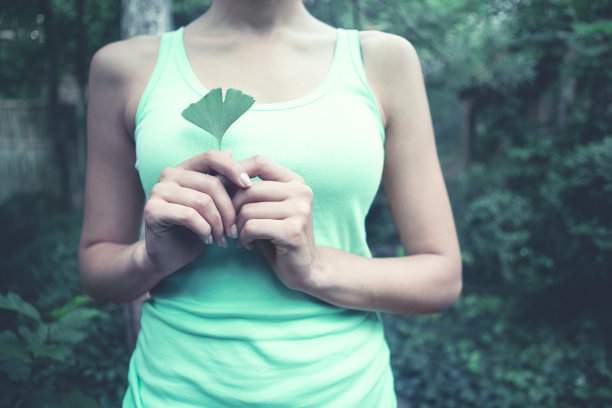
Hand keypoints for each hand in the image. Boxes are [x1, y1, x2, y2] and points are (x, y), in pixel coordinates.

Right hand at [143, 149, 251, 275]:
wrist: (169, 257)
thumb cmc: (195, 230)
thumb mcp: (214, 205)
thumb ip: (220, 181)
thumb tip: (230, 151)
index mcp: (185, 168)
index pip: (212, 156)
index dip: (233, 168)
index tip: (249, 186)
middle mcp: (169, 174)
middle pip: (212, 184)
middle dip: (229, 211)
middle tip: (234, 232)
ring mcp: (158, 190)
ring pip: (203, 201)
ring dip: (218, 225)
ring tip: (222, 239)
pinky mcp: (152, 210)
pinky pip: (189, 216)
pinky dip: (204, 230)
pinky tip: (207, 240)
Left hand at [232, 155, 317, 290]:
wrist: (304, 270)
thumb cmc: (277, 237)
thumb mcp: (265, 208)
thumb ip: (250, 189)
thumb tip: (222, 166)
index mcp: (295, 182)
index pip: (259, 162)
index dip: (235, 174)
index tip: (224, 193)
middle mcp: (301, 192)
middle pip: (248, 189)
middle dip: (232, 209)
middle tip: (232, 226)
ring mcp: (300, 211)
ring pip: (247, 210)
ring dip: (238, 227)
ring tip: (242, 237)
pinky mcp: (293, 231)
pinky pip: (252, 227)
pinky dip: (244, 238)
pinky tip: (249, 245)